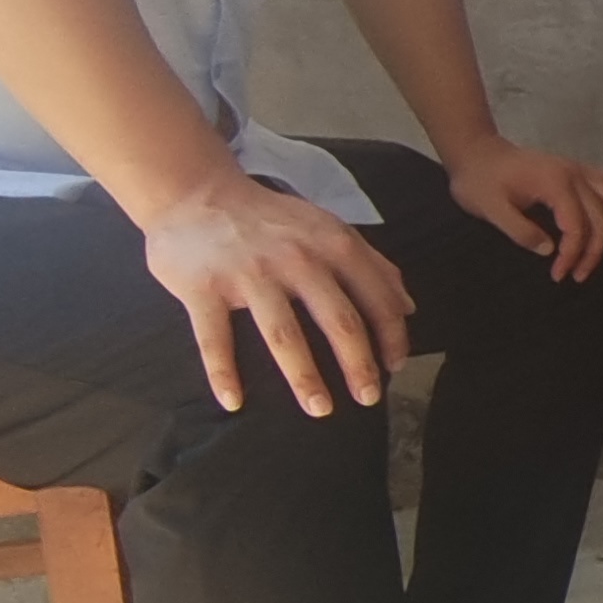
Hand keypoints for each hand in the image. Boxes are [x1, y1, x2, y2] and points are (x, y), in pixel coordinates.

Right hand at [144, 165, 415, 416]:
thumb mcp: (327, 228)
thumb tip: (408, 307)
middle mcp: (295, 259)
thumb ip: (371, 264)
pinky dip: (223, 373)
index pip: (374, 296)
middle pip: (338, 319)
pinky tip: (234, 402)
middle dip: (358, 364)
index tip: (395, 368)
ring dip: (304, 376)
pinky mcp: (202, 288)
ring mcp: (247, 274)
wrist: (194, 193)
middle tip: (368, 399)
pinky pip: (214, 338)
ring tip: (320, 409)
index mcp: (331, 244)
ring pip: (283, 333)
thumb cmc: (269, 221)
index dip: (391, 336)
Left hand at [445, 132, 602, 281]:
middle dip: (593, 251)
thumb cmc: (478, 181)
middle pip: (600, 217)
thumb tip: (549, 250)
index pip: (576, 225)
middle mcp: (574, 173)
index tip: (559, 275)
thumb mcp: (489, 209)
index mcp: (554, 183)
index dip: (572, 254)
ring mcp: (578, 169)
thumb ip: (519, 231)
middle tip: (578, 276)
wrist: (476, 151)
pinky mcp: (576, 169)